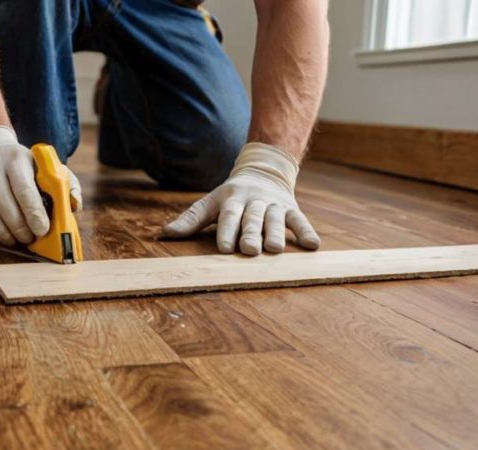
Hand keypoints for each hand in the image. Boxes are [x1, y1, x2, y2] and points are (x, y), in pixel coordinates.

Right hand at [0, 126, 81, 245]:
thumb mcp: (44, 167)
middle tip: (31, 238)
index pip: (24, 192)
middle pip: (6, 211)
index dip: (34, 215)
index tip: (42, 230)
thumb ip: (66, 184)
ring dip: (5, 238)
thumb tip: (75, 207)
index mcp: (13, 160)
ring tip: (16, 240)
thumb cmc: (22, 166)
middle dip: (22, 231)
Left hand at [163, 143, 318, 255]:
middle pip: (251, 219)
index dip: (226, 230)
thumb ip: (191, 219)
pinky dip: (306, 231)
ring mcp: (274, 204)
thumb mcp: (210, 203)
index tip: (223, 248)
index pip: (228, 215)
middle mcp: (253, 201)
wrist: (263, 170)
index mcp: (231, 199)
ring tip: (275, 250)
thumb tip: (165, 234)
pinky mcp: (291, 208)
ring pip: (275, 220)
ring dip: (276, 234)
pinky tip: (312, 245)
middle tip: (249, 250)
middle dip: (250, 234)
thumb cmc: (230, 197)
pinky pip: (299, 220)